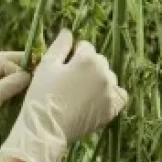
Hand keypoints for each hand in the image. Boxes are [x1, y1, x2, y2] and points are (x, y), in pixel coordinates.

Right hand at [0, 29, 127, 161]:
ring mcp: (110, 92)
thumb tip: (68, 32)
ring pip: (108, 77)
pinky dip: (111, 95)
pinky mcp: (112, 110)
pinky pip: (119, 96)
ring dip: (98, 81)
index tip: (62, 69)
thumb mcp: (46, 66)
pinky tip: (97, 100)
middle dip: (86, 67)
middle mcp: (104, 73)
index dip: (71, 56)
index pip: (85, 47)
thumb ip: (60, 46)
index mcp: (88, 59)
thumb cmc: (42, 95)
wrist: (46, 130)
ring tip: (80, 94)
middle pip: (98, 61)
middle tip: (69, 83)